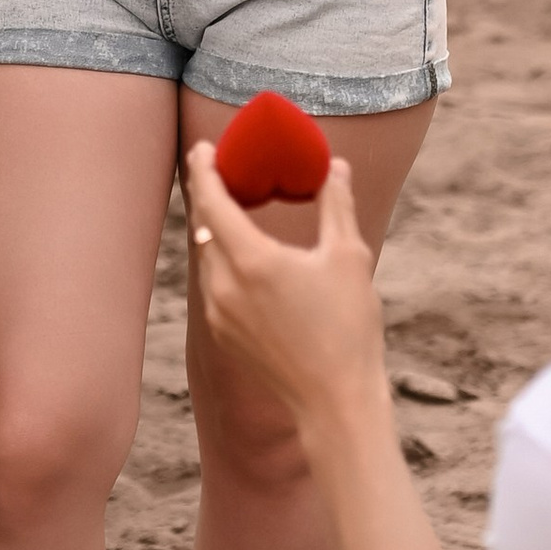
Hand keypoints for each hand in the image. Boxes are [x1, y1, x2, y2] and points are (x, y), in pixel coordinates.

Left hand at [182, 139, 389, 430]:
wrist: (334, 402)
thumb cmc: (348, 328)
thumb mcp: (348, 257)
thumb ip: (336, 205)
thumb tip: (334, 166)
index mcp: (251, 260)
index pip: (212, 202)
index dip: (203, 170)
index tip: (202, 147)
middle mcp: (223, 285)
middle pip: (201, 226)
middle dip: (207, 194)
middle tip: (218, 168)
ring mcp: (218, 313)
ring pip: (205, 256)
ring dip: (213, 228)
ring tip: (231, 207)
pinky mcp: (222, 334)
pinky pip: (212, 283)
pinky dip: (220, 259)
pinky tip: (241, 256)